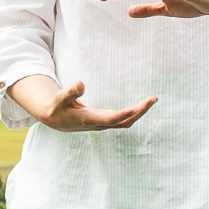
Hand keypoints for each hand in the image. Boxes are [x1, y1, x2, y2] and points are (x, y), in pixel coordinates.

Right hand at [38, 80, 157, 131]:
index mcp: (88, 119)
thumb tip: (81, 84)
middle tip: (153, 99)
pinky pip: (123, 120)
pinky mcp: (104, 122)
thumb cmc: (56, 107)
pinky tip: (141, 105)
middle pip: (124, 121)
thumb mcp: (58, 99)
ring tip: (152, 100)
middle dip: (139, 111)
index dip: (124, 113)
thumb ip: (69, 92)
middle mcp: (98, 124)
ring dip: (139, 112)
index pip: (111, 118)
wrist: (55, 120)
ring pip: (126, 122)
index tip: (138, 106)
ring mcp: (103, 124)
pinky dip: (134, 113)